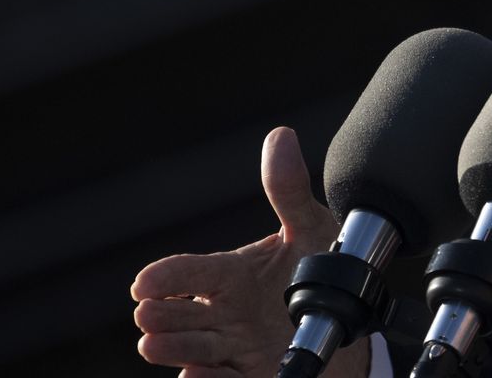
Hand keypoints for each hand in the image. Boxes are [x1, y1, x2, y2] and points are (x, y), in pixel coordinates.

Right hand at [130, 127, 370, 377]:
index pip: (187, 274)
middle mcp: (223, 313)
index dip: (165, 277)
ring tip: (153, 345)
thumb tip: (279, 136)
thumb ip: (289, 190)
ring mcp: (232, 347)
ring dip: (173, 348)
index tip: (144, 283)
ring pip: (191, 349)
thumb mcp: (311, 229)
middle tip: (149, 314)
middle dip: (161, 316)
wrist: (347, 322)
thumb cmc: (319, 271)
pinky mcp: (247, 375)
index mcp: (230, 274)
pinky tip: (195, 374)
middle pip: (178, 315)